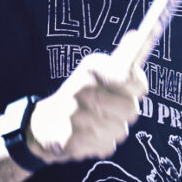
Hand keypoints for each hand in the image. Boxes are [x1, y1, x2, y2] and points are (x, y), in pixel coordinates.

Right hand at [26, 36, 147, 162]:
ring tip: (95, 124)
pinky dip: (101, 145)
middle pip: (132, 109)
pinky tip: (87, 137)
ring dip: (113, 131)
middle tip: (109, 110)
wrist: (43, 124)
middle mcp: (83, 87)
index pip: (134, 79)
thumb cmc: (82, 95)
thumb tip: (136, 34)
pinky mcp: (70, 140)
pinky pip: (107, 147)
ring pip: (121, 130)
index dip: (138, 88)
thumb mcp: (98, 70)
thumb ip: (122, 56)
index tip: (132, 90)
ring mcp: (75, 114)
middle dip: (125, 114)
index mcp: (93, 68)